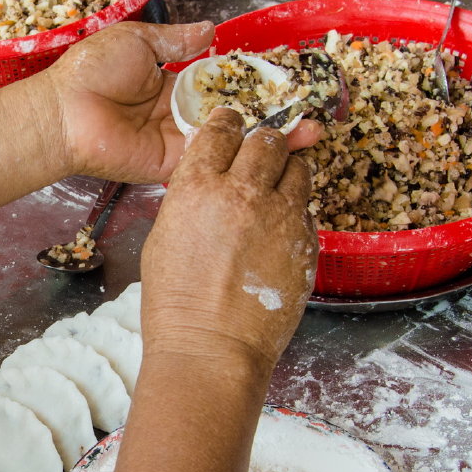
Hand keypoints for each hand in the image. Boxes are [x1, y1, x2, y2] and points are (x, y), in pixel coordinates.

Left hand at [33, 21, 322, 183]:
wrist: (65, 111)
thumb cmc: (92, 72)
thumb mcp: (138, 41)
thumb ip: (177, 40)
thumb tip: (210, 31)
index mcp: (174, 84)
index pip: (225, 84)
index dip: (256, 82)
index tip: (288, 81)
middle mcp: (182, 114)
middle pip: (237, 115)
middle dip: (274, 114)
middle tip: (313, 111)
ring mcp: (180, 141)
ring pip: (233, 140)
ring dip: (270, 137)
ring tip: (312, 130)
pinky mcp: (174, 165)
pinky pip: (213, 159)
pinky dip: (242, 154)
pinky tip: (277, 147)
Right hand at [140, 107, 320, 369]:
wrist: (212, 347)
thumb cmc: (178, 302)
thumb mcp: (164, 235)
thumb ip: (190, 195)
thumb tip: (208, 172)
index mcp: (199, 186)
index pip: (222, 128)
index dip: (228, 124)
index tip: (231, 126)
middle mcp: (243, 192)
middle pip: (267, 140)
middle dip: (263, 145)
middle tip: (258, 157)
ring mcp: (280, 215)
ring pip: (298, 166)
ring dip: (287, 171)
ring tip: (275, 190)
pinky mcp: (306, 241)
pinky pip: (306, 208)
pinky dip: (295, 210)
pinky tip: (279, 230)